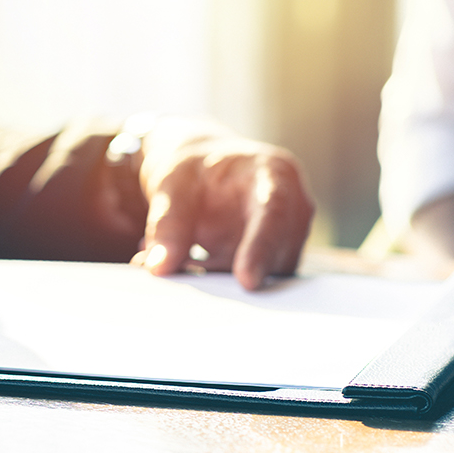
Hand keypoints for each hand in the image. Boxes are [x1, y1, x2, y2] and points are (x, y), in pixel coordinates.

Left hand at [130, 118, 313, 288]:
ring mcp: (290, 235)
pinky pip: (257, 280)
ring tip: (183, 261)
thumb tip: (159, 266)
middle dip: (230, 270)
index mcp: (273, 172)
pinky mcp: (278, 258)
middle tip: (183, 276)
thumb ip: (166, 224)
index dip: (261, 247)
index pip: (274, 211)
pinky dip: (223, 281)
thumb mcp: (171, 186)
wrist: (204, 173)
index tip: (246, 281)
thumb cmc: (194, 171)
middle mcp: (293, 205)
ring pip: (267, 273)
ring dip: (222, 277)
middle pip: (276, 252)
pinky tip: (196, 266)